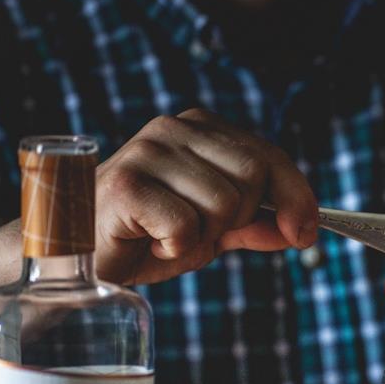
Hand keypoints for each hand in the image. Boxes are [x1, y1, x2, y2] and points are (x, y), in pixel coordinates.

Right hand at [94, 108, 317, 284]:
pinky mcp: (127, 184)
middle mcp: (173, 129)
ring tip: (167, 235)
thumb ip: (256, 224)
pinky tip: (148, 242)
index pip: (269, 157)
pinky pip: (187, 227)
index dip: (296, 197)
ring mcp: (147, 152)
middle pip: (253, 180)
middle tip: (200, 231)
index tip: (306, 233)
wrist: (78, 254)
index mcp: (199, 130)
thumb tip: (301, 228)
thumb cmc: (146, 235)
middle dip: (239, 220)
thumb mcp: (213, 230)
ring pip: (225, 205)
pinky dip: (175, 248)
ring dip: (203, 237)